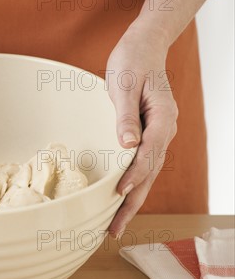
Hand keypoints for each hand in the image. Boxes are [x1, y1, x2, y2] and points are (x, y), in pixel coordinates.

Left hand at [106, 26, 177, 237]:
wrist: (143, 48)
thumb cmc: (132, 62)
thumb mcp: (125, 85)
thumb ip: (126, 116)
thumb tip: (127, 145)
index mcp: (163, 119)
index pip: (148, 154)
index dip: (134, 176)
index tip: (119, 193)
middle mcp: (164, 132)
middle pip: (149, 174)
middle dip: (132, 203)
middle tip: (114, 230)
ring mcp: (157, 136)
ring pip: (146, 175)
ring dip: (131, 201)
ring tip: (114, 226)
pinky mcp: (147, 137)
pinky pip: (141, 167)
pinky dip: (131, 185)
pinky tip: (119, 200)